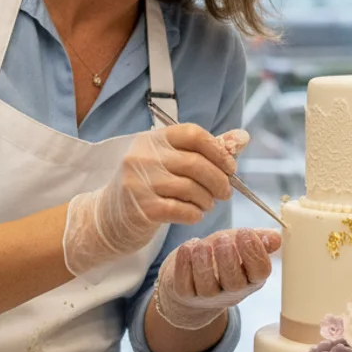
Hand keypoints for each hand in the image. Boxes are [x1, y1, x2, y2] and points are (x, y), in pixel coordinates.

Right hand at [63, 124, 250, 278]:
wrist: (107, 217)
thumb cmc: (146, 187)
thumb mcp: (171, 162)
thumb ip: (206, 149)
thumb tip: (243, 137)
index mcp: (152, 139)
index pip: (192, 134)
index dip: (218, 150)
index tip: (230, 167)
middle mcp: (143, 156)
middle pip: (196, 163)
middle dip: (219, 180)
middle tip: (225, 192)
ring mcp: (140, 182)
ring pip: (191, 188)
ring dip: (208, 200)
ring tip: (207, 204)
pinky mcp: (141, 208)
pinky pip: (181, 210)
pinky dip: (195, 214)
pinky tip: (194, 214)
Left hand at [154, 228, 282, 329]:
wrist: (193, 279)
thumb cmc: (222, 256)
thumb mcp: (241, 244)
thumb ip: (259, 239)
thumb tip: (276, 238)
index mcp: (252, 277)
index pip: (261, 271)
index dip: (255, 253)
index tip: (245, 232)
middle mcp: (232, 291)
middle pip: (235, 282)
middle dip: (229, 259)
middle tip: (223, 239)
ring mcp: (208, 296)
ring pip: (207, 285)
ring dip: (204, 261)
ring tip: (202, 243)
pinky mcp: (186, 294)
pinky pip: (184, 284)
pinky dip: (184, 264)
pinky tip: (188, 247)